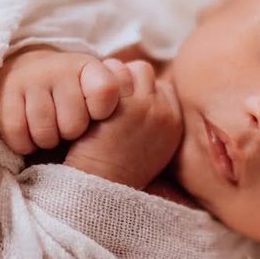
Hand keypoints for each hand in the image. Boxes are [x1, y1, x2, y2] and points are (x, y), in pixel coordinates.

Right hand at [0, 47, 127, 154]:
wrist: (34, 76)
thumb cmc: (80, 95)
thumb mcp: (108, 89)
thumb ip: (136, 93)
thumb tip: (164, 108)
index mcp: (91, 66)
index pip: (106, 92)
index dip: (103, 112)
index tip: (101, 117)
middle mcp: (61, 67)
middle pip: (74, 125)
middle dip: (74, 133)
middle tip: (73, 127)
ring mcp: (33, 78)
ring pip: (46, 132)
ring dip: (49, 140)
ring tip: (54, 132)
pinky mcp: (7, 91)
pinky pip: (18, 132)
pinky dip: (25, 143)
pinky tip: (32, 137)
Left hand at [65, 60, 182, 189]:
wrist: (99, 190)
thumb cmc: (118, 169)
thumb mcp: (150, 145)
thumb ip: (153, 117)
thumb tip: (145, 94)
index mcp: (175, 122)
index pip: (160, 84)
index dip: (137, 89)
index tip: (121, 104)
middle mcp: (165, 112)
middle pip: (143, 71)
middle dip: (123, 79)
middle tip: (104, 98)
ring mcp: (145, 106)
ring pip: (125, 68)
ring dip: (107, 78)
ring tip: (93, 100)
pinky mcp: (122, 105)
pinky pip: (107, 75)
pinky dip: (92, 84)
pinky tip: (84, 101)